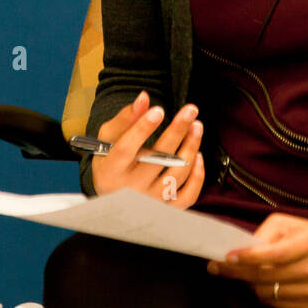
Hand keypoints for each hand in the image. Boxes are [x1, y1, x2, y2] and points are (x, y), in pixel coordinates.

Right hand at [90, 91, 204, 207]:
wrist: (112, 198)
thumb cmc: (110, 161)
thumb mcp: (109, 138)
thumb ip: (126, 118)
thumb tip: (144, 97)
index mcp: (111, 170)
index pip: (126, 149)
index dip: (142, 129)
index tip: (159, 109)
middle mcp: (130, 189)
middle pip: (157, 159)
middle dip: (177, 131)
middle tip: (191, 110)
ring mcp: (150, 201)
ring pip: (176, 174)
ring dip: (190, 147)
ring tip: (196, 126)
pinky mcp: (166, 209)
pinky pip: (188, 195)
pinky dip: (197, 176)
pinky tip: (198, 155)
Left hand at [205, 213, 307, 307]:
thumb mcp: (288, 223)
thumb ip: (265, 233)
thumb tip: (241, 250)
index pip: (273, 255)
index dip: (247, 257)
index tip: (226, 256)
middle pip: (266, 276)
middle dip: (237, 272)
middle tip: (218, 267)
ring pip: (267, 293)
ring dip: (250, 283)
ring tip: (243, 273)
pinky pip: (276, 304)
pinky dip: (264, 294)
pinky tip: (260, 283)